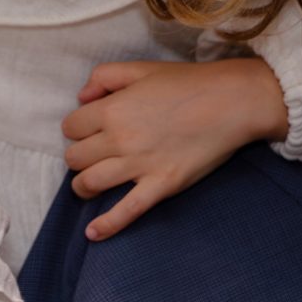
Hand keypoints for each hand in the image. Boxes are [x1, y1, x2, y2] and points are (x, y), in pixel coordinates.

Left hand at [60, 57, 287, 241]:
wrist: (231, 102)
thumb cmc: (188, 83)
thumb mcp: (141, 68)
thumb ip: (104, 77)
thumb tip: (82, 98)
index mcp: (112, 110)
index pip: (71, 127)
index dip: (77, 128)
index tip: (89, 130)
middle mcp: (119, 139)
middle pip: (75, 158)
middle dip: (79, 157)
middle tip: (92, 156)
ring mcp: (140, 165)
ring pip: (90, 184)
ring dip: (83, 186)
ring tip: (89, 186)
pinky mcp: (161, 185)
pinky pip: (127, 211)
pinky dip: (107, 225)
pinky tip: (93, 233)